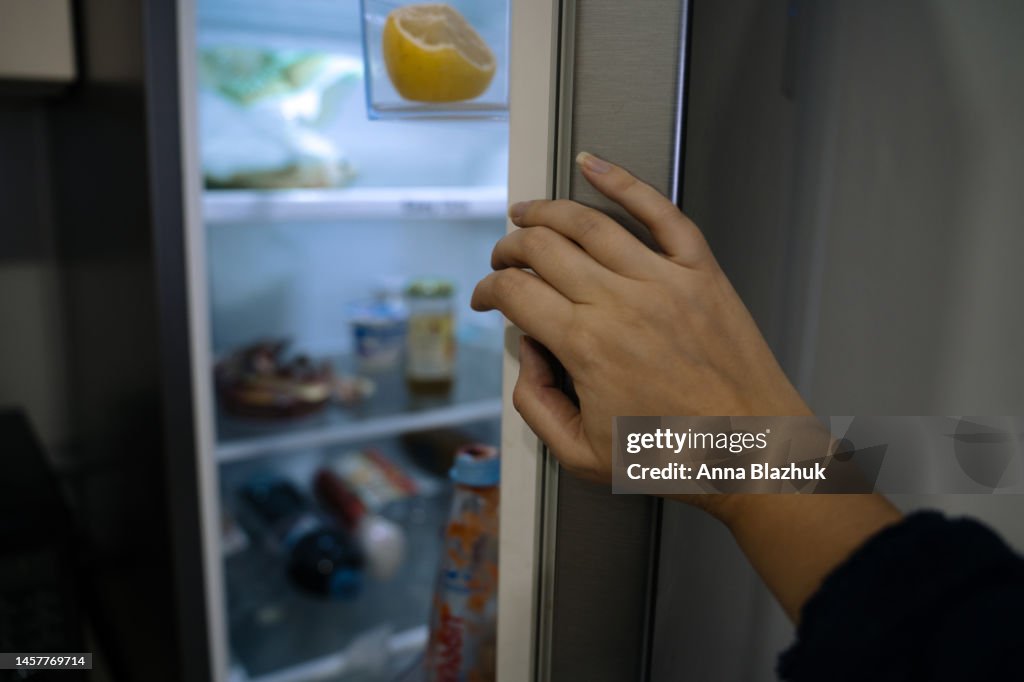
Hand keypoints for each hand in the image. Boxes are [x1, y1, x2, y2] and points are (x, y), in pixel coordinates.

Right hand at [471, 152, 810, 484]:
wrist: (753, 452)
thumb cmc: (679, 457)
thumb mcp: (582, 455)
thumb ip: (535, 406)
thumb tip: (525, 357)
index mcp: (586, 346)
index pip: (514, 293)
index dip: (487, 290)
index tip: (485, 297)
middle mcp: (620, 303)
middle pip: (541, 248)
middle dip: (507, 249)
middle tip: (503, 259)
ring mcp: (663, 280)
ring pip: (587, 222)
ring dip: (544, 211)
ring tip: (527, 212)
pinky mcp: (700, 272)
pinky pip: (659, 212)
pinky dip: (622, 181)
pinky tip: (595, 166)